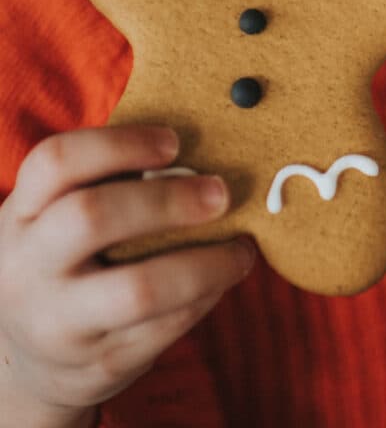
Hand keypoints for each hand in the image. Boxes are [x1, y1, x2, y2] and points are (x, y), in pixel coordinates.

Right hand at [0, 125, 254, 427]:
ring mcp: (58, 323)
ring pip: (139, 288)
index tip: (174, 143)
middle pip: (91, 216)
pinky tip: (222, 279)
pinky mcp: (98, 364)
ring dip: (206, 263)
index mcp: (22, 214)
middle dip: (168, 200)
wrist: (30, 363)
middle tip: (221, 194)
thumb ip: (112, 183)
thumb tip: (200, 156)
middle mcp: (27, 267)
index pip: (57, 162)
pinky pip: (165, 327)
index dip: (120, 143)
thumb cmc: (68, 261)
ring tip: (240, 249)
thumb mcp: (60, 219)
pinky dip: (205, 297)